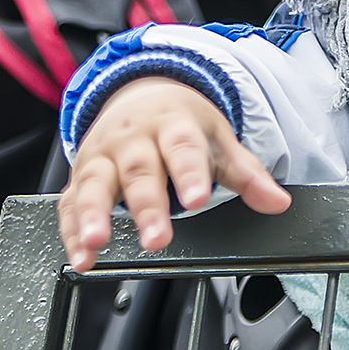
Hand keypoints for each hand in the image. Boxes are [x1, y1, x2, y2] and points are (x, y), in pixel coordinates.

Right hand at [57, 77, 289, 271]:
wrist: (142, 94)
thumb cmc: (184, 123)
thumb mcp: (219, 140)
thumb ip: (247, 174)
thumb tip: (278, 202)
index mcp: (173, 125)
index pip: (183, 149)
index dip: (190, 174)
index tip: (197, 199)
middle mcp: (133, 139)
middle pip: (139, 173)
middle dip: (147, 207)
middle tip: (156, 238)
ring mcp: (103, 157)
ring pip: (94, 185)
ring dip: (94, 215)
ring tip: (98, 242)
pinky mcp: (81, 177)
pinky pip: (70, 203)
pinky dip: (71, 231)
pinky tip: (82, 256)